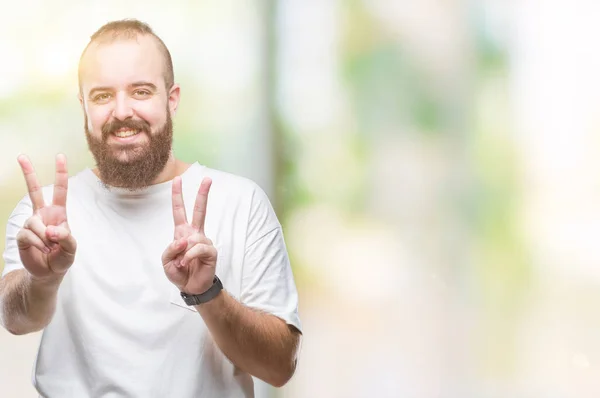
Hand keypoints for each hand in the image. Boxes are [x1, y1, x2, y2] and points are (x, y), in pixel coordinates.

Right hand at [16, 154, 76, 279]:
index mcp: (59, 213)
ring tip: (49, 247)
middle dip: (28, 173)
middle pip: (34, 191)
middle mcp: (43, 214)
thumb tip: (51, 230)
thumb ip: (66, 238)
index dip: (60, 174)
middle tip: (21, 155)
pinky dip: (38, 244)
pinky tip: (41, 250)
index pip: (60, 191)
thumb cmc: (62, 257)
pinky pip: (28, 234)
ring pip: (35, 223)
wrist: (48, 272)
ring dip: (44, 237)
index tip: (60, 156)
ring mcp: (31, 223)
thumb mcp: (71, 249)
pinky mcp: (22, 234)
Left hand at [162, 176, 216, 294]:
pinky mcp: (211, 251)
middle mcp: (195, 233)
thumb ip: (171, 249)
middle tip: (208, 179)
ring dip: (183, 253)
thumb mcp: (166, 261)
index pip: (179, 211)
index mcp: (182, 232)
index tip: (177, 179)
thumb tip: (184, 240)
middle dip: (203, 194)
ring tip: (182, 264)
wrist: (191, 287)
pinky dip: (190, 257)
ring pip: (192, 238)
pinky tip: (187, 263)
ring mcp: (204, 241)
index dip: (177, 195)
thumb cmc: (179, 272)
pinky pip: (198, 248)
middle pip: (199, 210)